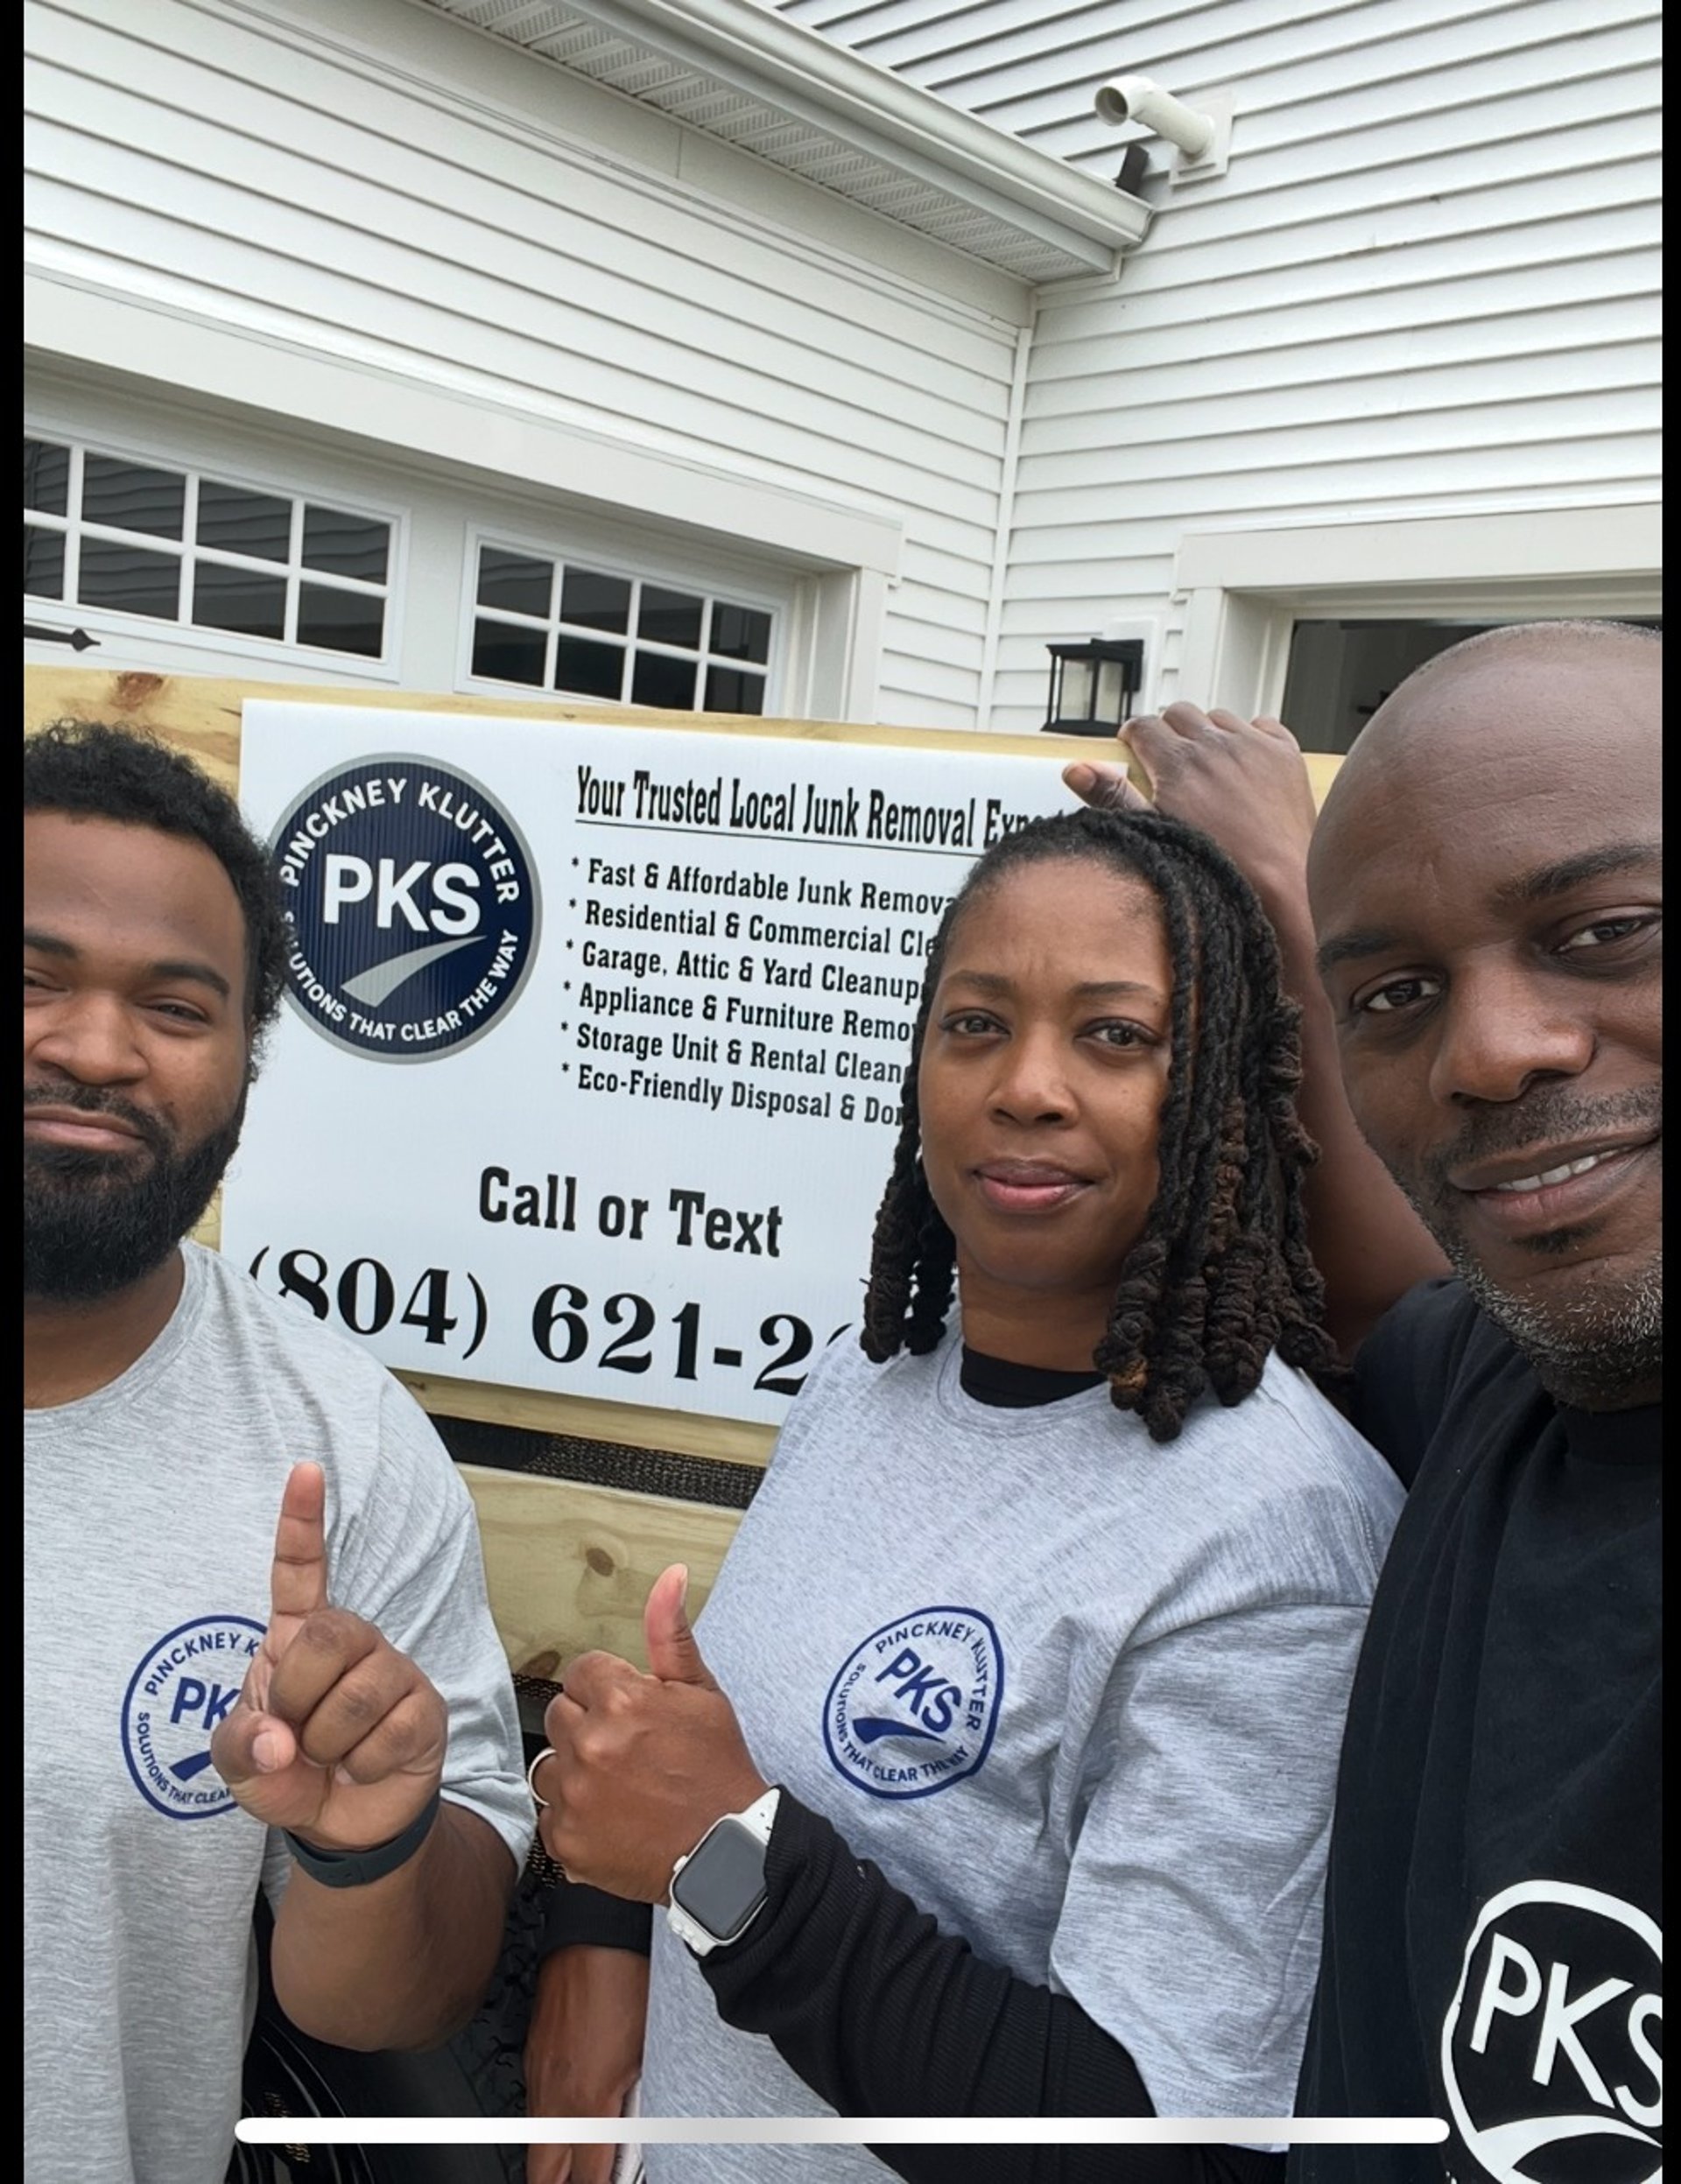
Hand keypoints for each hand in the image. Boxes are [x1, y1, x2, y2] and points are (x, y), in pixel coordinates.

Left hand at [212, 1461, 445, 1848]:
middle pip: (328, 1635)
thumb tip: (280, 1739)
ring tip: (331, 1756)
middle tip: (295, 1733)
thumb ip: (240, 1745)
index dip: (302, 1521)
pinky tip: (362, 1766)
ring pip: (357, 1693)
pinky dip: (362, 1765)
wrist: (340, 1824)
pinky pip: (389, 1731)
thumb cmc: (287, 1772)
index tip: (305, 1470)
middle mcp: (350, 1642)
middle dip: (298, 1696)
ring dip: (328, 1743)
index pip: (300, 1571)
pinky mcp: (424, 1708)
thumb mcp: (241, 1763)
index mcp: (298, 1638)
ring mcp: (392, 1671)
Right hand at [525, 1944, 647, 2183]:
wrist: (596, 1932)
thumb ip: (636, 2105)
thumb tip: (633, 2135)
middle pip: (543, 2174)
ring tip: (573, 2167)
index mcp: (588, 2101)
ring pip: (534, 2141)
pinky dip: (546, 2124)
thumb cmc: (628, 1981)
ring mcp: (538, 2074)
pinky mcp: (532, 2054)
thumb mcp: (648, 2053)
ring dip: (551, 2160)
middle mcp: (555, 2094)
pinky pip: (532, 2105)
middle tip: (582, 2182)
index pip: (588, 2178)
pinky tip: (566, 2121)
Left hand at [533, 1564, 766, 1901]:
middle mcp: (591, 1745)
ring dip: (574, 1772)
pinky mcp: (567, 1841)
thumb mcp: (701, 1692)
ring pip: (548, 1766)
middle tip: (628, 1751)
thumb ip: (671, 1634)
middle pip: (560, 1715)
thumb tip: (669, 1578)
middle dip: (589, 1726)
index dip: (609, 1691)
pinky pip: (549, 1816)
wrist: (725, 1850)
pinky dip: (573, 1818)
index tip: (632, 1714)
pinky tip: (609, 1818)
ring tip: (616, 1786)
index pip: (583, 1673)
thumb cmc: (716, 1769)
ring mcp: (575, 1796)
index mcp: (621, 1701)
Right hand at [1063, 703, 1318, 891]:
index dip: (1135, 736)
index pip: (1144, 726)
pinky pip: (1262, 725)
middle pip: (1179, 713)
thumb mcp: (1153, 832)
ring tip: (1207, 764)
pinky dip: (1250, 737)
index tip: (1135, 747)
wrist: (1281, 883)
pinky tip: (1245, 763)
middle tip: (1169, 758)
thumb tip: (1076, 770)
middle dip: (1169, 730)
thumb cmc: (1219, 867)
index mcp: (1177, 762)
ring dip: (1208, 732)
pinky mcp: (1284, 753)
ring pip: (1219, 717)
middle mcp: (1214, 744)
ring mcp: (1253, 745)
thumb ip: (1112, 796)